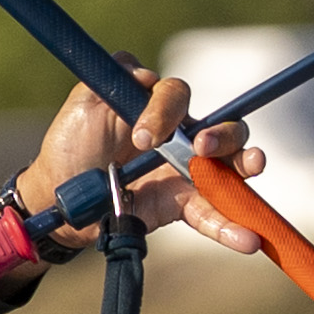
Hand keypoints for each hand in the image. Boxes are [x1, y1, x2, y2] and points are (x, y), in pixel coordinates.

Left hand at [22, 68, 268, 259]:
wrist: (61, 198)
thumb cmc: (72, 146)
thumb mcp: (83, 106)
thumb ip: (113, 81)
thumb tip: (146, 75)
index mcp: (155, 107)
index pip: (177, 95)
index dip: (166, 109)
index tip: (144, 136)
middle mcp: (179, 136)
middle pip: (221, 127)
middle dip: (223, 135)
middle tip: (201, 148)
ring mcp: (185, 172)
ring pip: (229, 165)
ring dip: (245, 165)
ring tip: (252, 167)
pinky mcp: (181, 205)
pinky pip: (210, 214)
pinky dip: (229, 227)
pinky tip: (247, 238)